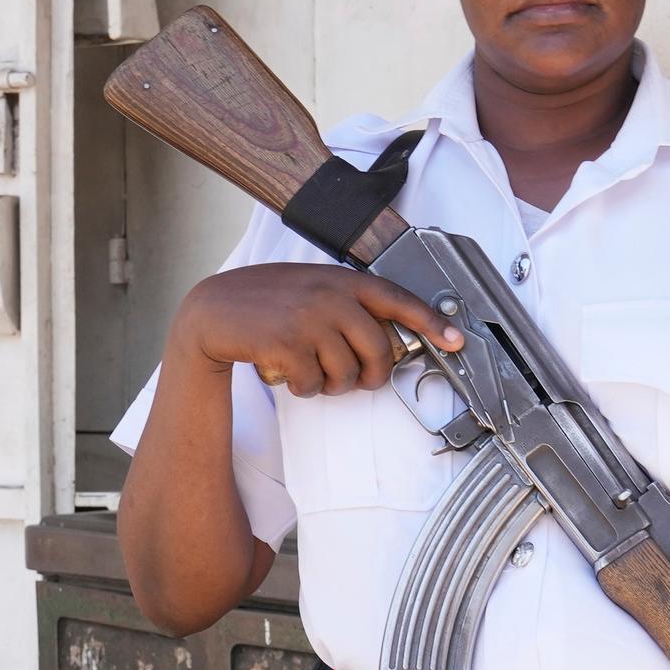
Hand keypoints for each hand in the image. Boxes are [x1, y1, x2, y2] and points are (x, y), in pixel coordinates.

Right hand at [176, 264, 462, 397]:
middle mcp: (331, 296)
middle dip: (371, 375)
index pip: (397, 298)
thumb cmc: (265, 301)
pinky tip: (288, 372)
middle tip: (356, 379)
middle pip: (379, 351)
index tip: (456, 339)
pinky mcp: (288, 344)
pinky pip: (314, 385)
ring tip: (310, 369)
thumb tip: (385, 336)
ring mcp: (310, 319)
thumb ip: (346, 304)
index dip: (431, 321)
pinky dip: (303, 389)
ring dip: (331, 384)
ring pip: (347, 374)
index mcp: (341, 280)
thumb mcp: (311, 288)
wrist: (213, 310)